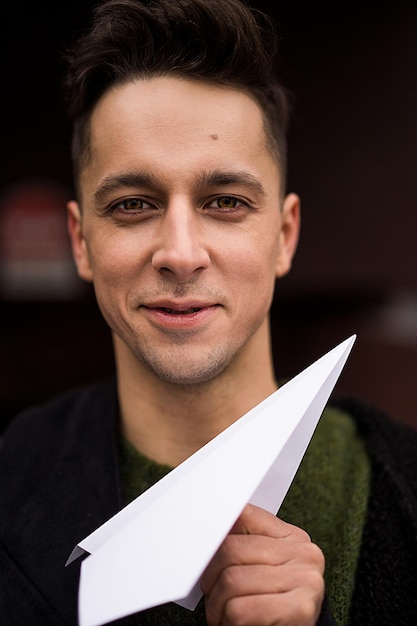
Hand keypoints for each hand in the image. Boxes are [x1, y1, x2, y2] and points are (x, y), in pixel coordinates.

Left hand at [200, 503, 324, 625]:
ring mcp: (305, 580)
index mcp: (292, 538)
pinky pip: (239, 609)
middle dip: (211, 579)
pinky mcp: (299, 609)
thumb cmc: (270, 608)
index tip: (203, 552)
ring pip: (231, 580)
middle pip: (230, 549)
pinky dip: (228, 622)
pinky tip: (236, 625)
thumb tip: (207, 530)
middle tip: (213, 597)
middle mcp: (304, 555)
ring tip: (224, 615)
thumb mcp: (260, 570)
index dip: (215, 536)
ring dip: (217, 606)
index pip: (243, 516)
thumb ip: (243, 545)